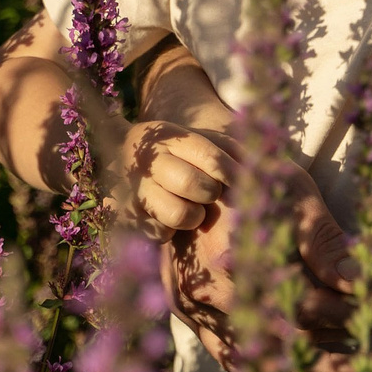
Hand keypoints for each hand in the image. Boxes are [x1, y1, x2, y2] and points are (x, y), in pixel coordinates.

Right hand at [108, 119, 232, 234]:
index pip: (211, 157)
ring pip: (180, 214)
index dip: (231, 172)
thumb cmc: (172, 152)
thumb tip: (256, 165)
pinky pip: (161, 232)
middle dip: (210, 193)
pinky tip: (166, 218)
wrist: (115, 153)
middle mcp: (150, 162)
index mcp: (170, 139)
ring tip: (191, 208)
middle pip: (195, 185)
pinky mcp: (124, 216)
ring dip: (194, 216)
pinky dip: (170, 230)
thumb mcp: (195, 139)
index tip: (240, 180)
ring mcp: (135, 190)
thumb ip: (226, 149)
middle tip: (208, 193)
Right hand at [157, 160, 361, 371]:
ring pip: (262, 354)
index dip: (355, 310)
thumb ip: (323, 241)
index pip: (311, 304)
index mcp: (244, 255)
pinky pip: (231, 358)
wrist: (193, 172)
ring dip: (312, 367)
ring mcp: (197, 307)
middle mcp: (215, 288)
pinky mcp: (191, 316)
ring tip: (356, 369)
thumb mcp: (294, 194)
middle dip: (342, 343)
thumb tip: (357, 279)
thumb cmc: (253, 174)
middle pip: (289, 335)